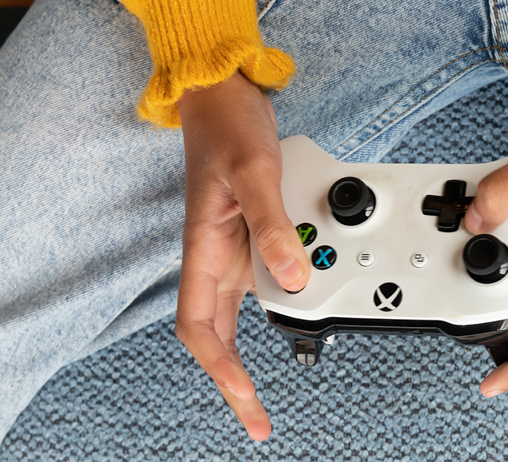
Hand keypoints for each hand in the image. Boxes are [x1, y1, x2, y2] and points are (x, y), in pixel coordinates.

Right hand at [174, 72, 309, 439]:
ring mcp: (236, 246)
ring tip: (286, 370)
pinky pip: (270, 275)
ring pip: (248, 309)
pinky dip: (287, 295)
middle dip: (237, 377)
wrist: (225, 93)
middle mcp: (218, 255)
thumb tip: (293, 277)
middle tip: (259, 415)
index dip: (219, 369)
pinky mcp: (256, 232)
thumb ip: (272, 226)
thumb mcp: (254, 172)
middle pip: (222, 334)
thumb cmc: (227, 126)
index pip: (200, 327)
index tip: (243, 398)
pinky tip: (307, 302)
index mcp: (204, 248)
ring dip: (265, 340)